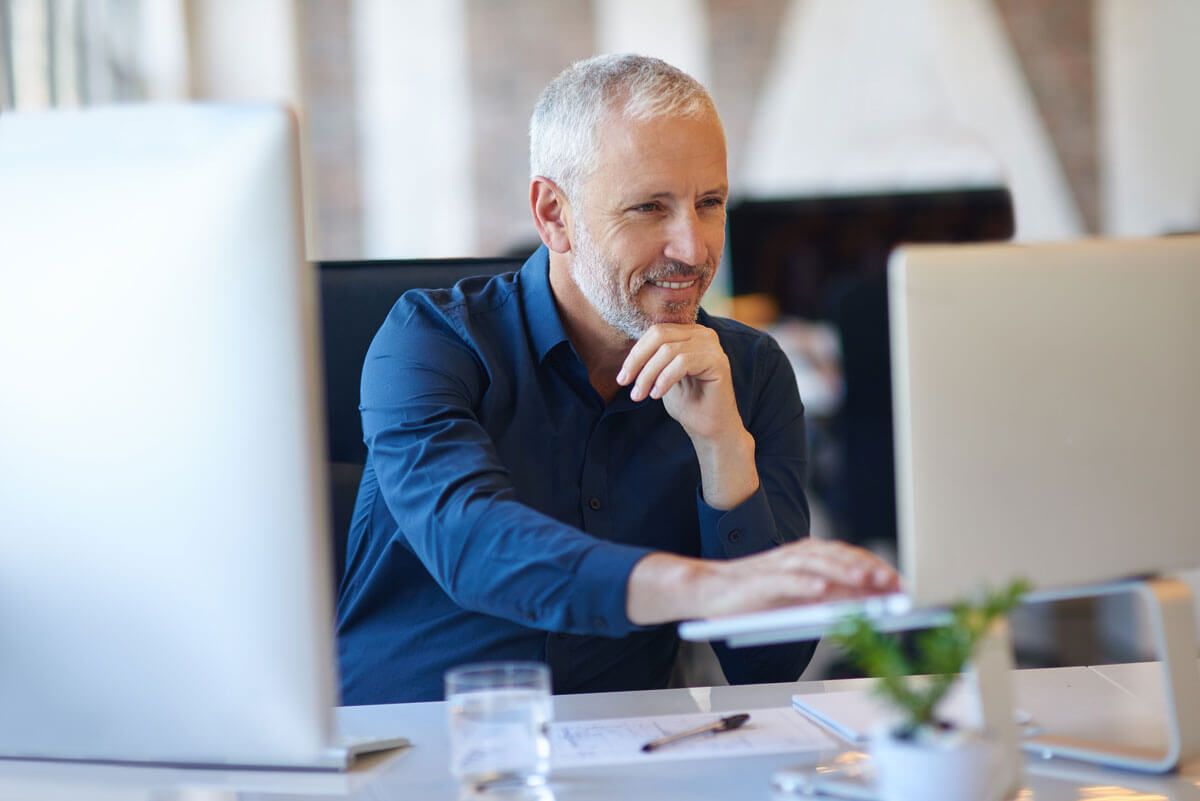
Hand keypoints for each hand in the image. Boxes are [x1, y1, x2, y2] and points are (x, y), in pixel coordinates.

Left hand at [617, 323, 741, 442]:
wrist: (710, 428)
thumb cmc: (687, 403)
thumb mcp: (662, 375)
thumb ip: (651, 358)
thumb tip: (628, 353)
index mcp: (690, 333)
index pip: (656, 332)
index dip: (635, 353)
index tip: (622, 377)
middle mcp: (703, 334)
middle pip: (660, 336)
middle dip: (637, 361)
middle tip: (624, 383)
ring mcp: (712, 346)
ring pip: (668, 351)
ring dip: (648, 375)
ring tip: (639, 396)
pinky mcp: (718, 361)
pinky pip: (682, 362)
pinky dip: (664, 379)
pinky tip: (657, 395)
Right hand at [627, 539, 899, 625]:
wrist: (708, 591)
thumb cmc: (756, 598)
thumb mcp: (798, 598)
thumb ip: (828, 597)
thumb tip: (865, 605)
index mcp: (807, 557)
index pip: (848, 556)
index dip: (875, 567)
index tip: (900, 583)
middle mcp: (795, 556)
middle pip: (837, 556)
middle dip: (867, 569)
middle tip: (892, 583)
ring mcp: (777, 566)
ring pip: (816, 564)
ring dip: (842, 572)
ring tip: (866, 582)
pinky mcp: (759, 581)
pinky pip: (785, 581)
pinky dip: (805, 585)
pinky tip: (822, 593)